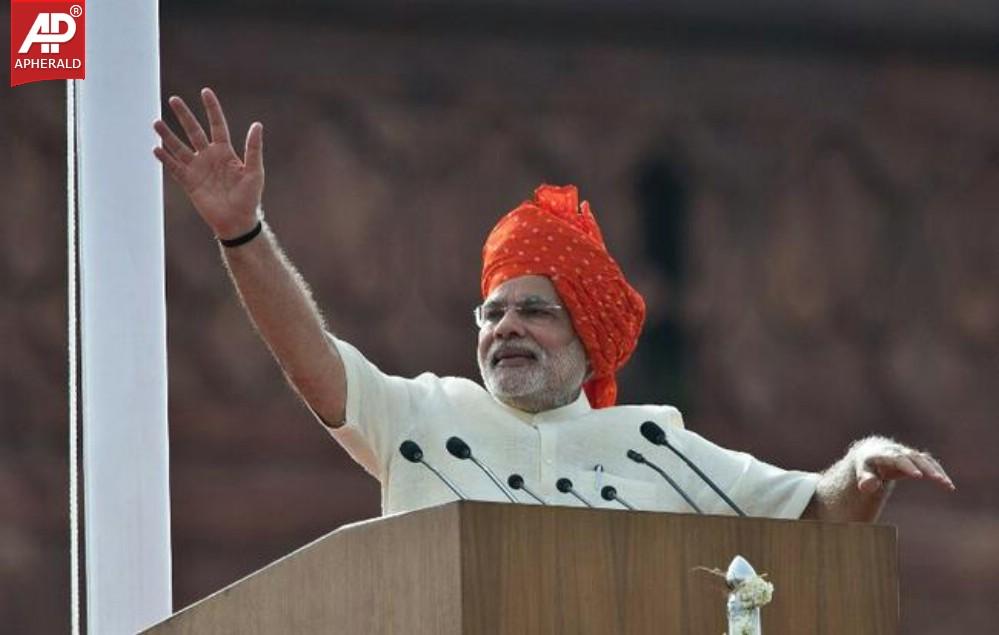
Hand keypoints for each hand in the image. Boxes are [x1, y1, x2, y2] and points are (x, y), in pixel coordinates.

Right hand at [153, 88, 263, 239]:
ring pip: (179, 147)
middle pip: (194, 131)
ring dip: (168, 135)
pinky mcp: (189, 182)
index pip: (217, 125)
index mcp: (226, 152)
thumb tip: (257, 125)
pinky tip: (156, 149)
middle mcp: (209, 157)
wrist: (237, 221)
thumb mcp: (254, 171)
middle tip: (173, 99)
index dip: (211, 109)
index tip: (205, 91)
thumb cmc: (249, 197)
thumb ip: (253, 149)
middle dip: (184, 116)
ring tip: (156, 122)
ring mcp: (197, 169)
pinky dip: (165, 159)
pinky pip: (174, 168)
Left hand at [851, 437, 954, 493]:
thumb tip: (867, 486)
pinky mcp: (916, 458)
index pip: (897, 458)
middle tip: (938, 480)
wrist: (872, 451)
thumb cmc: (866, 465)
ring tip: (947, 485)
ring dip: (937, 471)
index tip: (918, 475)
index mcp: (883, 453)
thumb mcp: (862, 472)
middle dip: (927, 468)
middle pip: (914, 458)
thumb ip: (865, 479)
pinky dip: (939, 472)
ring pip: (925, 460)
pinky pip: (930, 463)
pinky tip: (948, 486)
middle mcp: (898, 451)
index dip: (907, 466)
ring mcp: (908, 454)